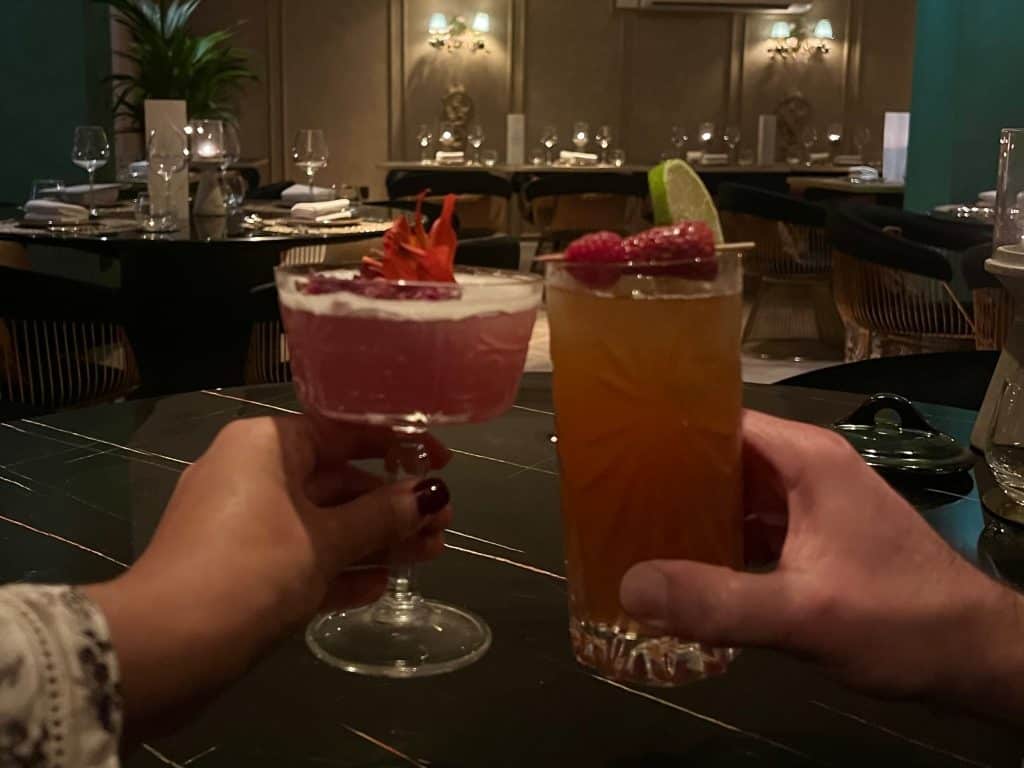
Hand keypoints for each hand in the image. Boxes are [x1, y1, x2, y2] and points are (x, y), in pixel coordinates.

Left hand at [85, 416, 451, 718]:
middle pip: (337, 481)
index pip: (344, 431)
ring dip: (374, 541)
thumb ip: (382, 517)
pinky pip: (299, 556)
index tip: (442, 462)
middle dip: (391, 507)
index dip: (399, 446)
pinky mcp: (238, 568)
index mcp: (267, 445)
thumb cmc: (251, 571)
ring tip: (430, 555)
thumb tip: (431, 496)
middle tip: (443, 526)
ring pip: (322, 523)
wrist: (164, 648)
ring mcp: (242, 522)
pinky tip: (379, 586)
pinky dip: (337, 568)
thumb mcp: (325, 541)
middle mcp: (252, 472)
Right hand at [620, 410, 1023, 719]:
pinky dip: (719, 542)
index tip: (611, 450)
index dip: (665, 431)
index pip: (719, 420)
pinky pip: (754, 528)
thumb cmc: (900, 619)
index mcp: (805, 459)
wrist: (975, 659)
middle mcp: (806, 469)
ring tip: (630, 530)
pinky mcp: (816, 541)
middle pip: (721, 457)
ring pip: (736, 495)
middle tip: (606, 498)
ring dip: (691, 512)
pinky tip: (682, 568)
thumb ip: (718, 601)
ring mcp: (814, 506)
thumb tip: (630, 587)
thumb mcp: (804, 612)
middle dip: (667, 477)